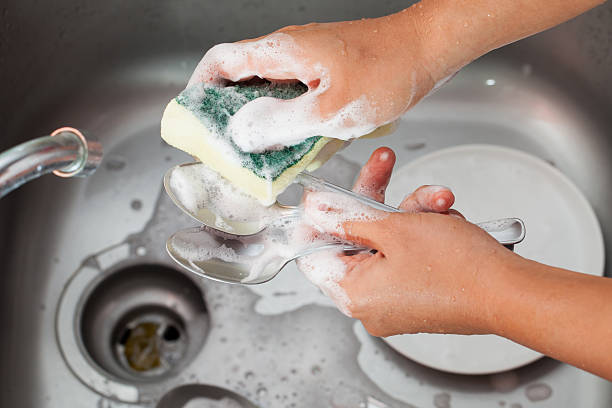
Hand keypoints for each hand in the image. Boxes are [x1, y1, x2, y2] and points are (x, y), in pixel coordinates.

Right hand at [188, 15, 435, 150]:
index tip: (191, 119)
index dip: (198, 90)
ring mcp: (306, 61)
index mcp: (281, 51)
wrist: (426, 52)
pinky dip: (283, 117)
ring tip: (256, 153)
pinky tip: (293, 142)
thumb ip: (282, 123)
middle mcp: (288, 51)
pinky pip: (291, 94)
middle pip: (238, 78)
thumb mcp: (331, 108)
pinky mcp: (323, 71)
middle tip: (225, 148)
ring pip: (266, 89)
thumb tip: (242, 135)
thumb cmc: (387, 72)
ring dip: (257, 119)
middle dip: (226, 113)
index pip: (220, 61)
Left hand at [299, 147, 515, 336]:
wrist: (512, 292)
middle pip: (355, 239)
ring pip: (387, 242)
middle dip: (378, 201)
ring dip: (411, 213)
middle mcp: (369, 303)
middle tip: (383, 165)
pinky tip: (447, 218)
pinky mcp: (417, 294)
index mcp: (352, 293)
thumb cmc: (458, 267)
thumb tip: (315, 211)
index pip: (313, 252)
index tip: (325, 193)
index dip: (318, 218)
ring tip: (440, 201)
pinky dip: (423, 233)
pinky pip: (407, 255)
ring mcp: (394, 301)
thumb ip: (349, 217)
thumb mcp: (394, 228)